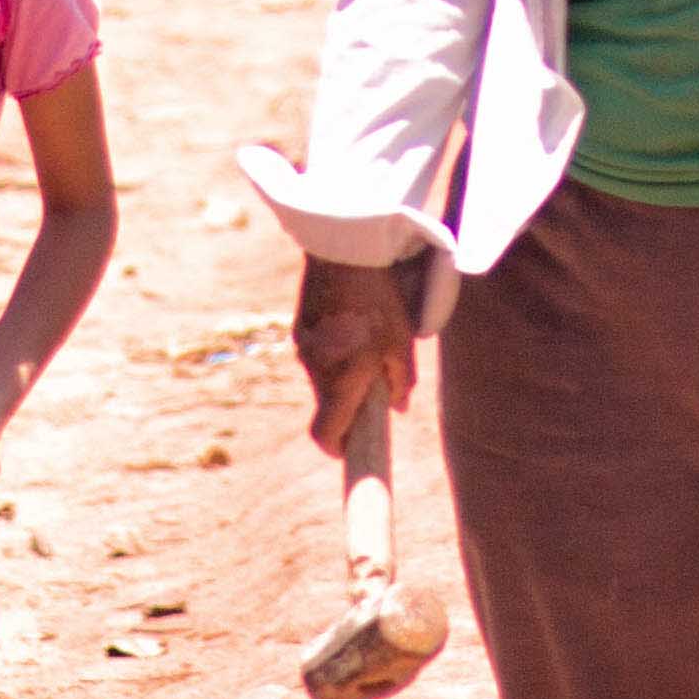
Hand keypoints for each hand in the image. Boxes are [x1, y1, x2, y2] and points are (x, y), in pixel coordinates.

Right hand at [292, 258, 416, 454]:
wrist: (344, 250)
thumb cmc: (378, 300)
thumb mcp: (400, 342)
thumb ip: (400, 381)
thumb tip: (398, 408)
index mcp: (339, 382)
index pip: (324, 435)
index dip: (338, 447)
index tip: (350, 447)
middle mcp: (315, 370)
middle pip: (326, 404)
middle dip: (348, 402)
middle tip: (375, 382)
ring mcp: (303, 347)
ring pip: (322, 376)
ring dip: (342, 373)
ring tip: (368, 341)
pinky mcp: (299, 326)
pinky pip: (317, 352)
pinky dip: (333, 350)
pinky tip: (352, 322)